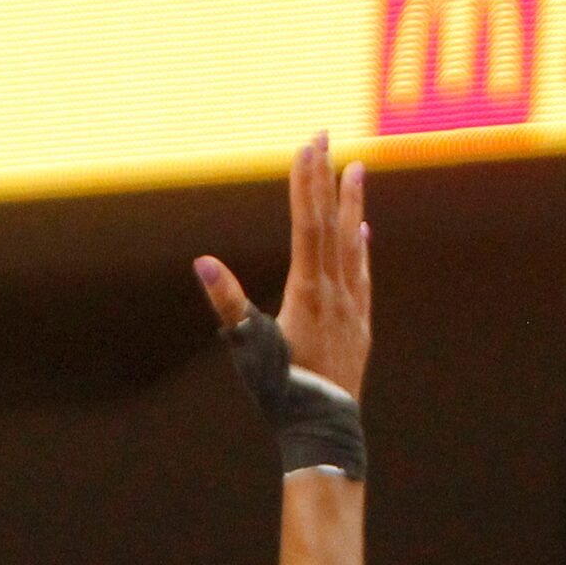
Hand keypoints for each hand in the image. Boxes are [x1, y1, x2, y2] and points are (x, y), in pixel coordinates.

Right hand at [196, 132, 370, 402]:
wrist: (325, 428)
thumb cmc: (281, 392)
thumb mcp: (248, 347)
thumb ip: (227, 301)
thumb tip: (202, 263)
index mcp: (308, 291)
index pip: (307, 224)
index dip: (305, 184)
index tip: (307, 146)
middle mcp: (335, 291)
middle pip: (331, 223)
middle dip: (326, 178)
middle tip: (327, 136)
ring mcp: (352, 306)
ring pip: (352, 243)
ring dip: (352, 204)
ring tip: (356, 169)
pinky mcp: (359, 324)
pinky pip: (362, 275)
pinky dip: (361, 248)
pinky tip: (363, 233)